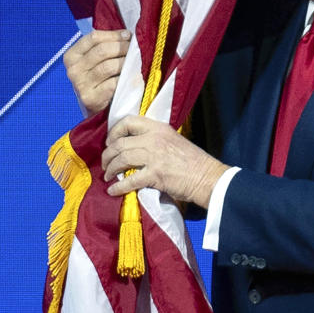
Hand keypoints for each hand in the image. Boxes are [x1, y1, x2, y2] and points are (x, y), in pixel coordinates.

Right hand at [63, 29, 130, 114]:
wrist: (95, 108)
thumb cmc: (98, 80)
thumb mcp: (94, 62)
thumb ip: (104, 47)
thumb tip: (126, 34)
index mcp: (71, 56)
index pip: (93, 38)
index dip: (114, 35)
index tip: (128, 35)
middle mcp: (73, 70)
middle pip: (102, 50)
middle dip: (122, 47)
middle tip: (135, 48)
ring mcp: (80, 85)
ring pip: (109, 66)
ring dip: (126, 61)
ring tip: (136, 61)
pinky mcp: (91, 98)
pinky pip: (113, 83)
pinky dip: (126, 78)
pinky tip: (133, 75)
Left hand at [102, 115, 229, 208]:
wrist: (207, 177)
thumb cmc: (193, 162)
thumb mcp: (174, 141)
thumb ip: (155, 140)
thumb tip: (134, 149)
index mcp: (159, 128)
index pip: (128, 121)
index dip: (114, 132)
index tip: (110, 143)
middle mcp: (154, 138)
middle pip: (120, 143)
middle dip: (108, 155)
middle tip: (106, 164)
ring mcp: (154, 156)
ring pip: (121, 159)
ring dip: (110, 169)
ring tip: (108, 176)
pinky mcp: (155, 174)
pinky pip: (129, 180)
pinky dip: (118, 187)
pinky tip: (113, 191)